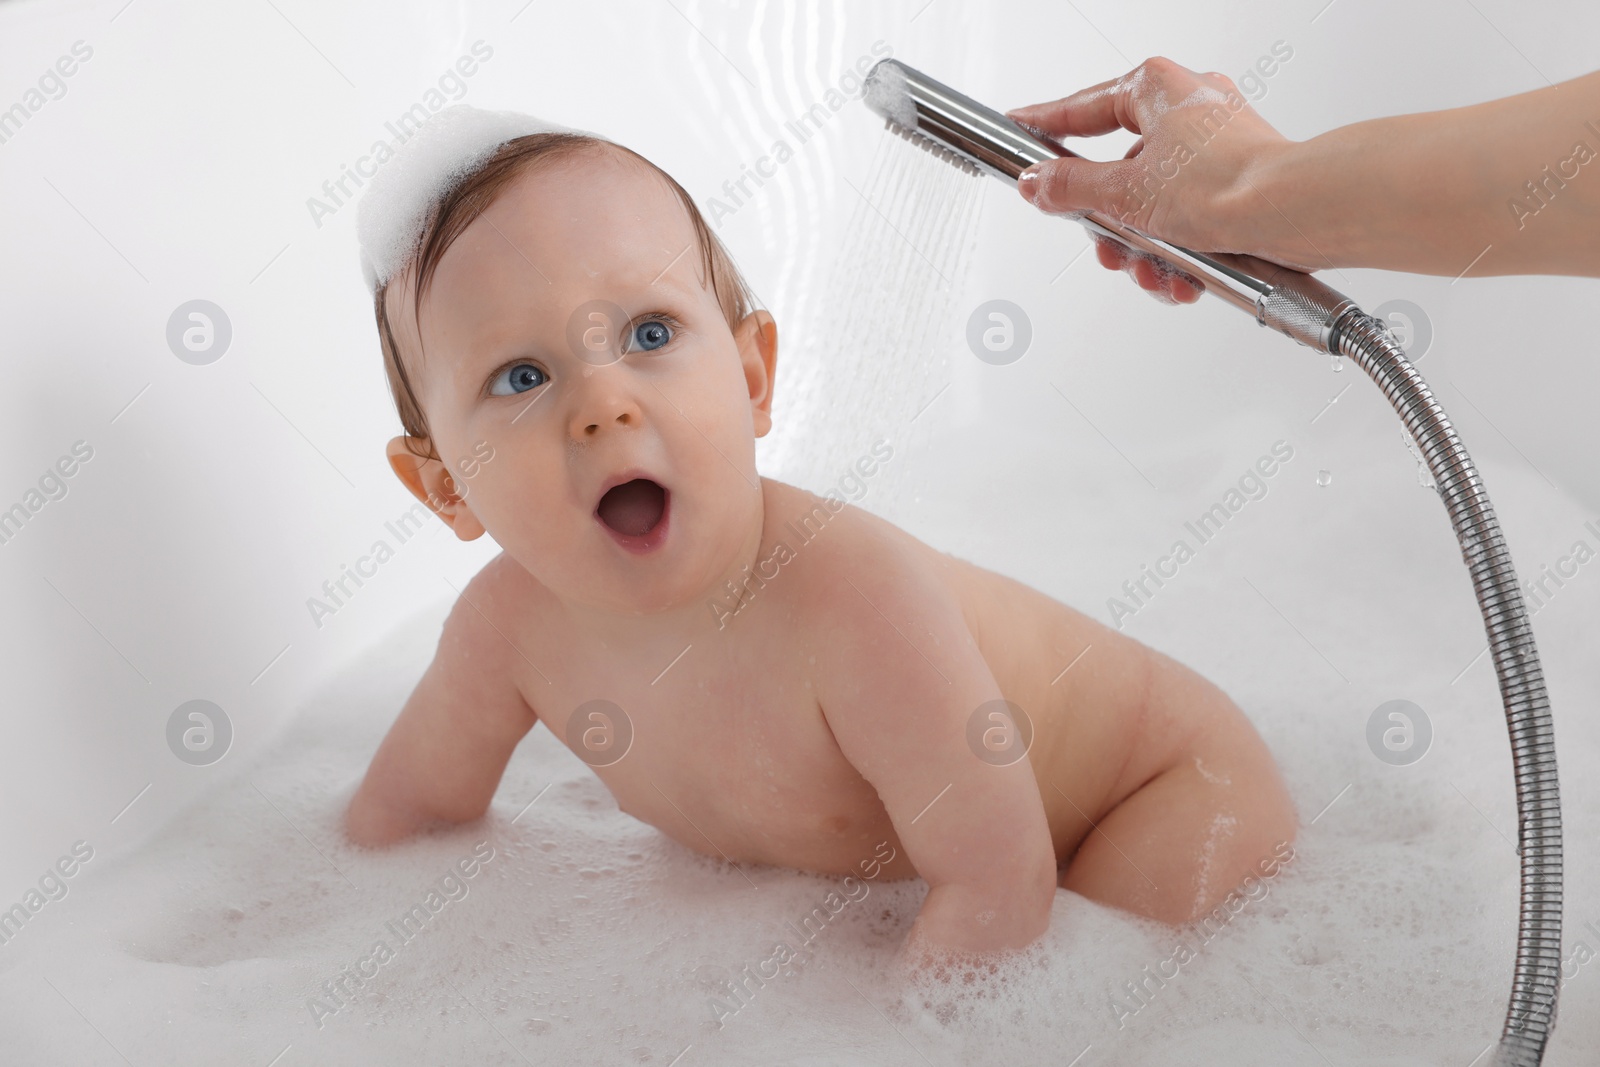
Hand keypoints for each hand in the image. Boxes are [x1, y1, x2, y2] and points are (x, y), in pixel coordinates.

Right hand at [1005, 55, 1304, 301]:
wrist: (1293, 214)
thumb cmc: (1227, 185)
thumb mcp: (1124, 193)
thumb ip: (1070, 187)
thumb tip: (1036, 182)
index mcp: (1157, 88)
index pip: (1082, 108)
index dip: (1044, 125)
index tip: (1019, 130)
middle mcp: (1189, 108)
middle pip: (1120, 170)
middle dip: (1111, 225)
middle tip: (1105, 245)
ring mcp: (1215, 144)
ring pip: (1154, 204)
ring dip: (1146, 249)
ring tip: (1152, 273)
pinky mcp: (1237, 181)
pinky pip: (1188, 218)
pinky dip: (1180, 253)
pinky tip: (1183, 278)